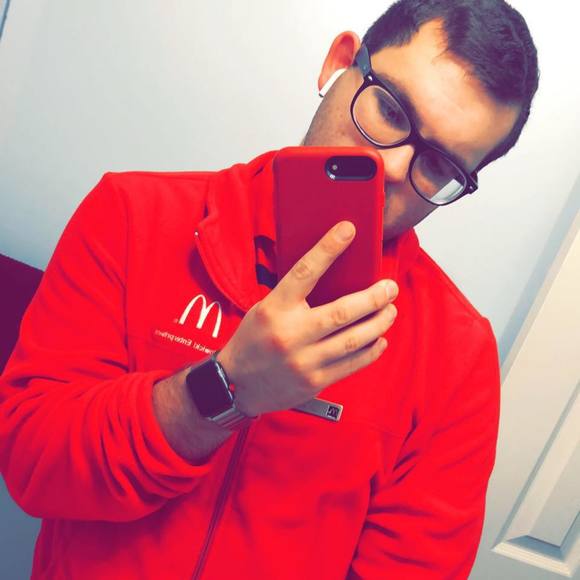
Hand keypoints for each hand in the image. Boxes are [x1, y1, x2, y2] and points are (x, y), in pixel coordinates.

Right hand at [217, 221, 398, 415]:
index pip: (305, 272)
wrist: (237, 384)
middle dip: (374, 297)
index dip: (328, 248)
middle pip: (342, 312)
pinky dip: (371, 350)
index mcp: (274, 308)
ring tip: (390, 311)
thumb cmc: (254, 339)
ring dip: (379, 323)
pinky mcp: (314, 381)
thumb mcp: (265, 308)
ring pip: (353, 339)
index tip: (348, 229)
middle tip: (390, 287)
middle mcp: (290, 334)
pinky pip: (352, 364)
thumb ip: (295, 295)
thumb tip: (335, 273)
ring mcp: (303, 360)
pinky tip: (380, 338)